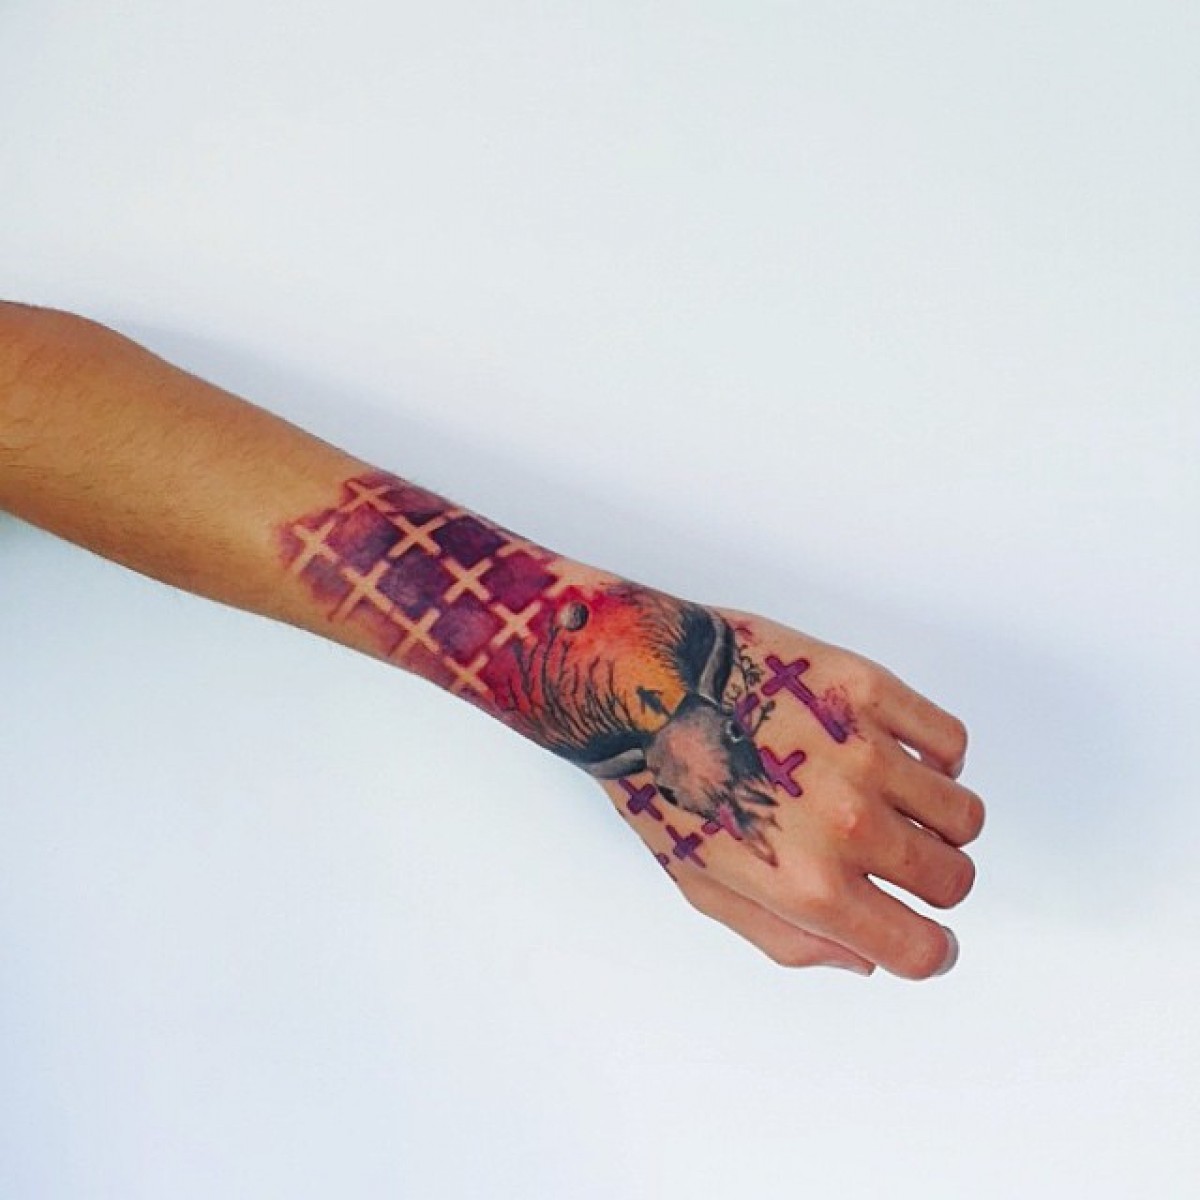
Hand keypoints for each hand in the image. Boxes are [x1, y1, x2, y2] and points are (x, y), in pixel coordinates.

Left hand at [596, 607, 982, 978]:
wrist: (638, 683)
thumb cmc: (660, 782)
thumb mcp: (705, 887)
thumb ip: (789, 939)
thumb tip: (865, 957)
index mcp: (806, 885)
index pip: (920, 949)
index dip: (929, 951)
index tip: (925, 935)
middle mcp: (846, 824)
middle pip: (953, 880)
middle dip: (930, 882)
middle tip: (891, 856)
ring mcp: (863, 751)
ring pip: (963, 813)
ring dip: (936, 819)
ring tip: (888, 800)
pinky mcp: (867, 688)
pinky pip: (951, 740)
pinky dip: (936, 756)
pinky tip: (891, 753)